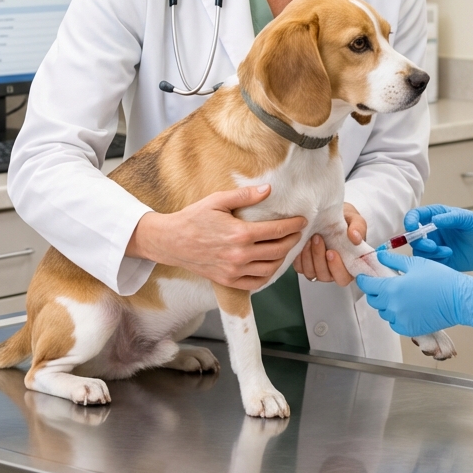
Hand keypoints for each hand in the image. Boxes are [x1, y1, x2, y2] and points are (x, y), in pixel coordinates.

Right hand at [126, 185, 305, 289]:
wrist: (170, 241)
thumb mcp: (218, 200)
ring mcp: (234, 271)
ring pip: (270, 268)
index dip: (293, 225)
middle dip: (292, 241)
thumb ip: (245, 195)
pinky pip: (256, 283)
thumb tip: (268, 189)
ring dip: (283, 258)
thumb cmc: (193, 218)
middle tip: (298, 233)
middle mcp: (239, 255)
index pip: (277, 231)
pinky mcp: (227, 281)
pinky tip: (271, 265)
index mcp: (240, 234)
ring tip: (287, 247)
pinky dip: (268, 275)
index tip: (302, 221)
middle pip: (278, 250)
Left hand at [293, 203, 366, 286]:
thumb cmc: (344, 220)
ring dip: (308, 256)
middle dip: (319, 258)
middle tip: (317, 239)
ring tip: (309, 238)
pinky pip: (300, 268)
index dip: (337, 268)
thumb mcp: (355, 219)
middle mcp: (333, 271)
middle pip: (325, 275)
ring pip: (311, 273)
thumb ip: (359, 227)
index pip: (343, 278)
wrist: (328, 213)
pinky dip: (299, 257)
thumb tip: (356, 238)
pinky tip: (301, 243)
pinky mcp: (304, 265)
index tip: (331, 252)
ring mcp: (318, 269)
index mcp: (349, 265)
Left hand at [356, 252, 472, 336]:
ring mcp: (401, 320)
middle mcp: (394, 307)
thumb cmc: (440, 279)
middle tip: (382, 284)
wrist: (458, 299)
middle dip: (375, 291)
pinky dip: (396, 316)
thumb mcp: (416, 263)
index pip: (369, 286)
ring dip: (386, 304)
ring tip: (398, 294)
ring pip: (384, 312)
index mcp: (393, 288)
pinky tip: (406, 307)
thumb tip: (379, 256)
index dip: (364, 280)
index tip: (363, 277)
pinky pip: (395, 323)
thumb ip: (393, 260)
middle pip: (374, 300)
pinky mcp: (410, 329)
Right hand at [404, 205, 472, 277]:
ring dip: (429, 252)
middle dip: (419, 241)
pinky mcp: (440, 260)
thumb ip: (451, 218)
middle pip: (414, 236)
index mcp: (437, 216)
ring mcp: (435, 246)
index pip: (416, 216)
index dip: (410, 220)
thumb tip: (434, 220)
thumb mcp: (468, 219)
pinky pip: (428, 262)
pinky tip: (448, 256)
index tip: (412, 227)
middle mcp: (433, 231)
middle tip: (433, 245)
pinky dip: (435, 260)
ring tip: (446, 252)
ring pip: (419, 251)